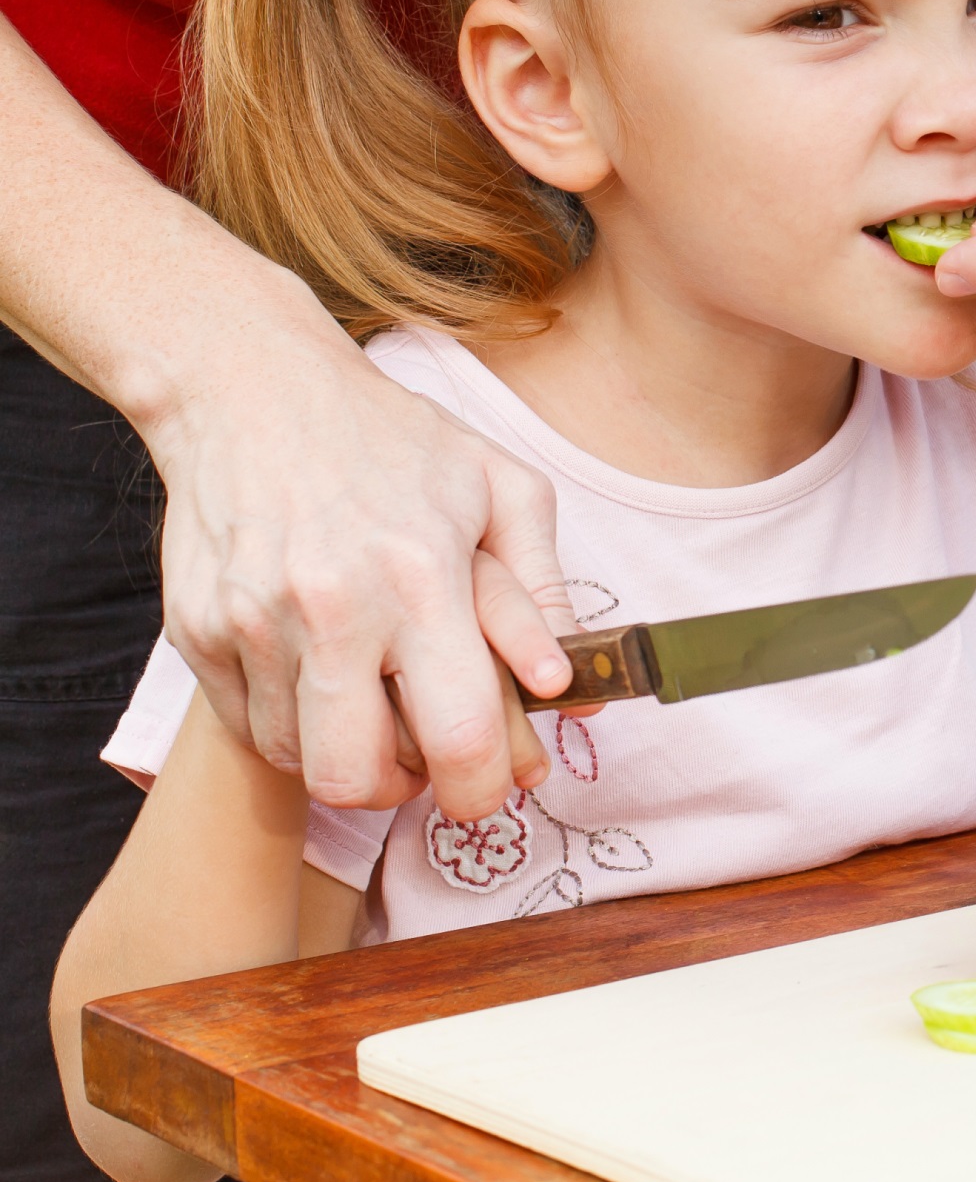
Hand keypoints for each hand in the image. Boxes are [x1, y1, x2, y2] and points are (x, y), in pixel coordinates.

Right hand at [146, 338, 576, 818]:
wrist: (252, 389)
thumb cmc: (393, 438)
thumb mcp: (502, 488)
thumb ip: (543, 591)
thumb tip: (569, 686)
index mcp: (420, 579)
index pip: (457, 737)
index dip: (482, 789)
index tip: (494, 788)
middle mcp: (331, 611)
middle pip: (356, 778)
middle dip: (405, 792)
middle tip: (428, 761)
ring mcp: (254, 625)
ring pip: (301, 761)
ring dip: (347, 756)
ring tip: (379, 708)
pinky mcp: (199, 631)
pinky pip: (250, 727)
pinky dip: (293, 726)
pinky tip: (325, 679)